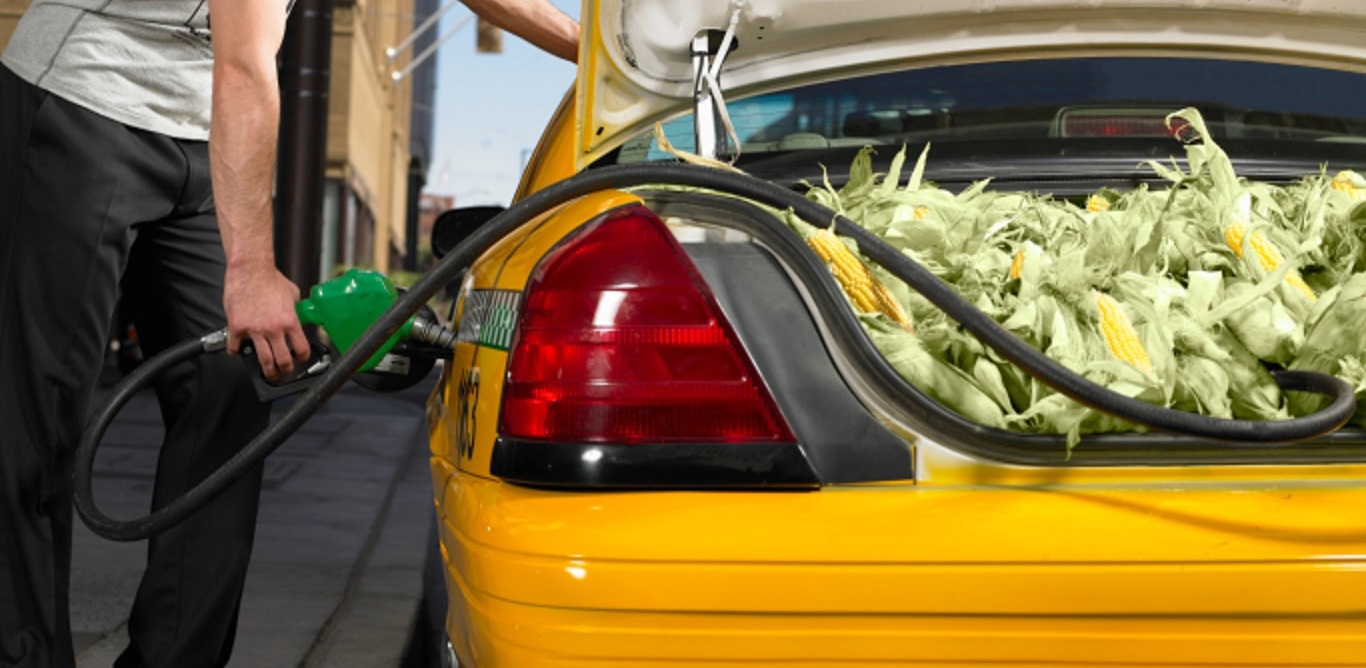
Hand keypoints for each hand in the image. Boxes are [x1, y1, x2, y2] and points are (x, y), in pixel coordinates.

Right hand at [223, 263, 310, 380]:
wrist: (250, 270)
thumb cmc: (270, 278)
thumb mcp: (292, 294)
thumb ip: (294, 309)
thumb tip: (298, 315)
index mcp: (290, 321)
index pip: (301, 348)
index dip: (302, 357)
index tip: (300, 359)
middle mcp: (274, 329)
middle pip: (283, 360)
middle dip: (285, 370)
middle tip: (283, 372)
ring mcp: (254, 330)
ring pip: (263, 360)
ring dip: (266, 370)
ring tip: (267, 373)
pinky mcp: (237, 327)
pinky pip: (235, 347)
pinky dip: (236, 352)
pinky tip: (238, 351)